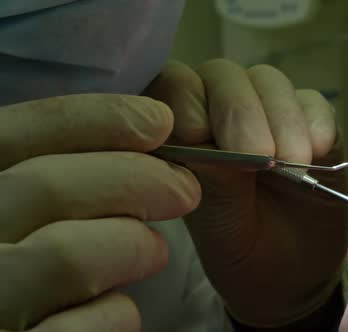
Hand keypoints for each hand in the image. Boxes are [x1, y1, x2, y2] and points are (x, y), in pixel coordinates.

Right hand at [0, 95, 199, 330]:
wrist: (18, 321)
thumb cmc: (21, 266)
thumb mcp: (20, 205)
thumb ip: (56, 172)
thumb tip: (152, 128)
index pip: (19, 136)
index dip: (98, 120)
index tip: (160, 121)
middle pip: (49, 187)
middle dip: (137, 179)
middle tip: (185, 189)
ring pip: (69, 256)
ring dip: (133, 246)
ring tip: (156, 251)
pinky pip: (77, 328)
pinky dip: (115, 313)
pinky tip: (122, 308)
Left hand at [145, 60, 347, 326]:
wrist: (293, 275)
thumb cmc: (243, 251)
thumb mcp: (219, 222)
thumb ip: (213, 176)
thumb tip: (214, 138)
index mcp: (186, 136)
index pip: (173, 84)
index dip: (183, 97)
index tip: (199, 134)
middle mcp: (224, 115)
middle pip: (224, 74)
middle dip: (240, 110)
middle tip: (260, 155)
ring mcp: (271, 116)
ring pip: (269, 80)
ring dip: (282, 117)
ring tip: (294, 162)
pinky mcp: (313, 125)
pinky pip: (314, 102)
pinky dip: (316, 122)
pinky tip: (316, 153)